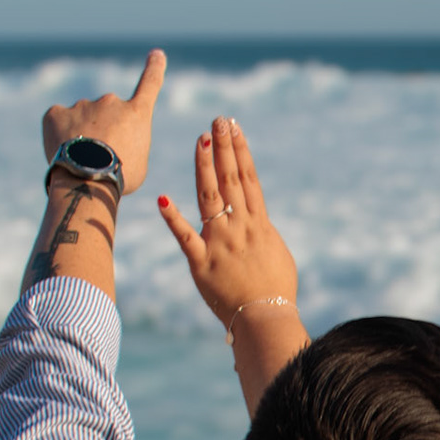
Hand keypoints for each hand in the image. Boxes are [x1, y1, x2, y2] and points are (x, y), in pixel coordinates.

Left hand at [41, 51, 164, 195]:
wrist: (88, 179)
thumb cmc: (121, 178)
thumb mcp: (139, 164)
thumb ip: (130, 144)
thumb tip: (113, 140)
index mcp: (137, 114)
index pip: (149, 84)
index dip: (154, 68)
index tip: (156, 54)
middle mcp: (111, 102)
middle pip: (108, 113)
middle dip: (105, 130)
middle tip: (102, 159)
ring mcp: (82, 104)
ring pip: (82, 119)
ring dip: (82, 135)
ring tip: (82, 161)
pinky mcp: (56, 112)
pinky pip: (59, 120)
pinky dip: (60, 133)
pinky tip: (63, 150)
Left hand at [158, 116, 299, 332]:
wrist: (265, 318)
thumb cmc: (275, 291)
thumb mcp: (276, 254)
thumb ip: (262, 233)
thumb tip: (255, 218)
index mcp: (259, 225)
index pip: (248, 180)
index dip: (241, 151)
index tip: (234, 128)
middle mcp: (240, 228)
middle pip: (231, 180)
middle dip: (224, 147)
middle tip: (217, 120)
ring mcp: (220, 242)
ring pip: (210, 197)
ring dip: (205, 166)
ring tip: (200, 139)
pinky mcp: (201, 262)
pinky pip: (185, 237)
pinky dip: (174, 219)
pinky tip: (162, 199)